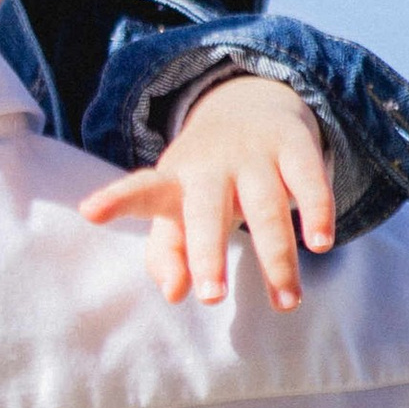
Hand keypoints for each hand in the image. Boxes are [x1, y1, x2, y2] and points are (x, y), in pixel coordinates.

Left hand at [79, 74, 336, 308]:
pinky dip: (317, 210)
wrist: (252, 105)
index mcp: (174, 180)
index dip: (117, 200)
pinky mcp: (295, 147)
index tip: (89, 212)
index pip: (142, 190)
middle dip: (207, 252)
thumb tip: (172, 294)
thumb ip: (166, 251)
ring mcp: (255, 155)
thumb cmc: (206, 179)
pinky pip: (309, 179)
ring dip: (276, 257)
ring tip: (285, 302)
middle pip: (207, 210)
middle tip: (211, 298)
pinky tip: (319, 243)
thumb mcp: (178, 207)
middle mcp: (212, 166)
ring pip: (266, 207)